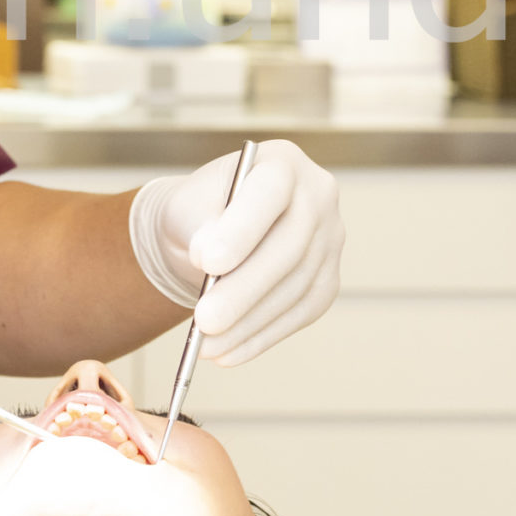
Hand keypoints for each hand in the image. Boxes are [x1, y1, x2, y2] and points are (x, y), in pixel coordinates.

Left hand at [131, 140, 343, 364]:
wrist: (211, 233)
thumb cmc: (198, 213)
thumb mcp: (186, 207)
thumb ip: (197, 224)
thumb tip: (209, 259)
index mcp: (282, 162)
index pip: (270, 191)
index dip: (242, 228)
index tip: (206, 262)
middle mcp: (318, 195)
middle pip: (288, 247)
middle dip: (242, 289)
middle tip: (204, 321)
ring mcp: (330, 239)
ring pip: (295, 286)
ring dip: (249, 322)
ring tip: (207, 344)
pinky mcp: (327, 279)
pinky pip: (300, 313)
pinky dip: (262, 336)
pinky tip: (229, 353)